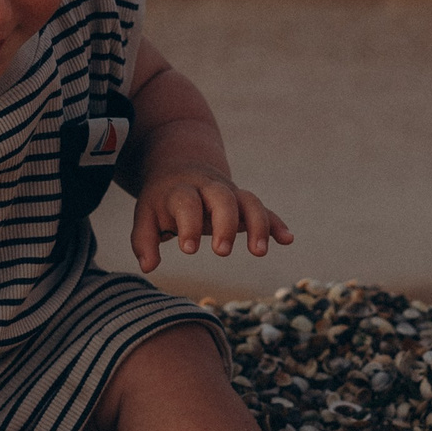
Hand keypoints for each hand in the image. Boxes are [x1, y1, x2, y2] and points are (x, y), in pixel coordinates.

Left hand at [130, 167, 291, 272]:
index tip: (188, 249)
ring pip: (248, 200)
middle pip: (222, 198)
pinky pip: (263, 209)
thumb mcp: (145, 215)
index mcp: (181, 190)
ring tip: (259, 252)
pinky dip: (276, 223)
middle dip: (225, 224)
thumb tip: (148, 267)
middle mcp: (208, 188)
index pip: (187, 203)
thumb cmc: (162, 199)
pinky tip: (287, 240)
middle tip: (221, 252)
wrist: (180, 164)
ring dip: (258, 224)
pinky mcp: (243, 201)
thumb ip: (144, 241)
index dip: (188, 224)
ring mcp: (229, 192)